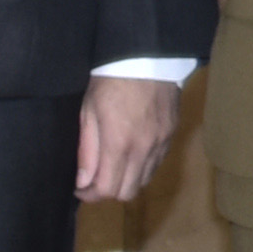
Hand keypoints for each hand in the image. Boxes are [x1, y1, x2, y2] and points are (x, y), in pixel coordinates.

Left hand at [75, 74, 183, 205]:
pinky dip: (143, 167)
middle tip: (95, 180)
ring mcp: (161, 142)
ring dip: (127, 180)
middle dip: (108, 192)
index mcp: (119, 144)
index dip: (90, 195)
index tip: (80, 188)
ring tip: (114, 166)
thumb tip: (84, 182)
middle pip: (128, 192)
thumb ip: (87, 151)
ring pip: (145, 180)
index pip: (107, 190)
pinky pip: (157, 163)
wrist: (146, 56)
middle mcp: (144, 149)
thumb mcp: (88, 113)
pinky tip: (133, 152)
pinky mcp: (172, 134)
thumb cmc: (109, 82)